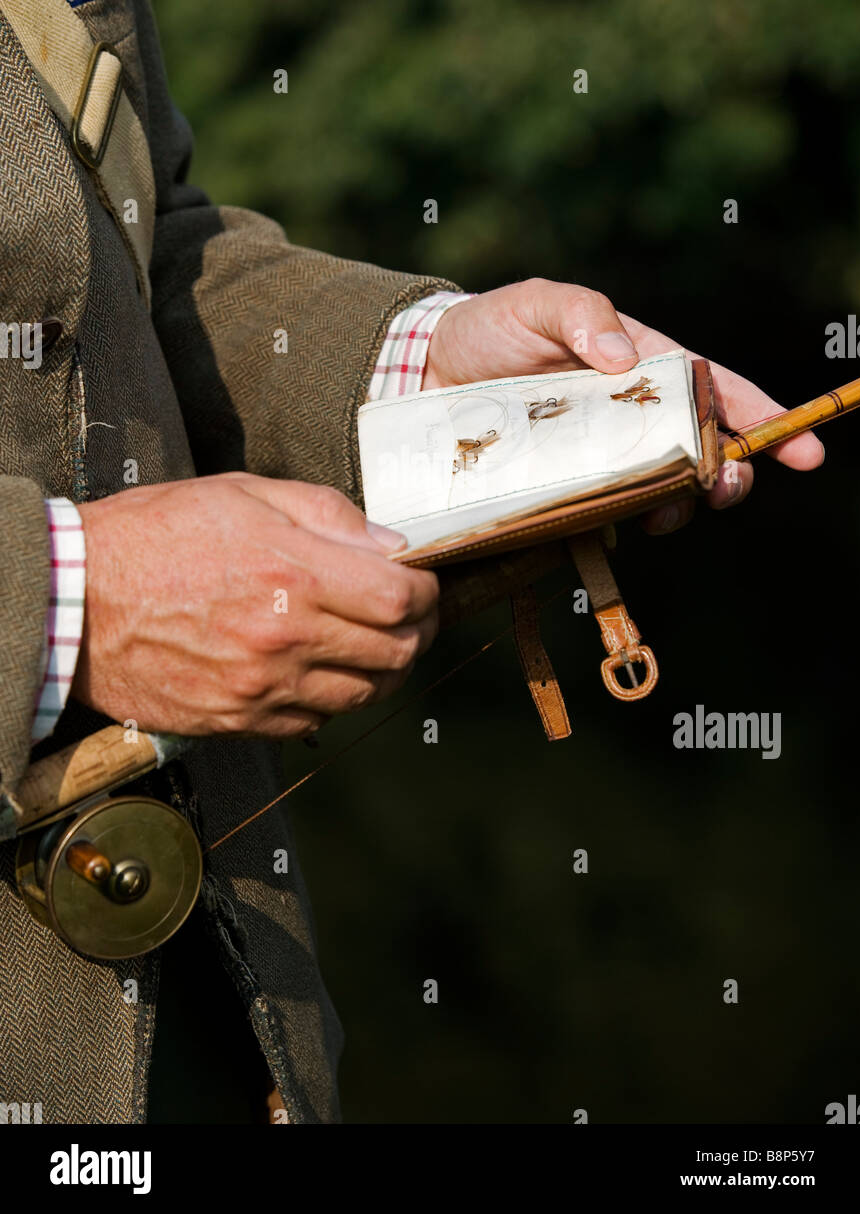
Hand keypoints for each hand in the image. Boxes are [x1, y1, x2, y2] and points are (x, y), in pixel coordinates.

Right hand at [71, 474, 438, 737]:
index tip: (421, 581)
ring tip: (368, 643)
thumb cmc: (155, 534)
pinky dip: (330, 699)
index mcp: (294, 572)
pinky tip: (318, 669)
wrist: (76, 598)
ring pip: (363, 695)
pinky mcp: (237, 720)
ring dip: (380, 669)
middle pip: (397, 652)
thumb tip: (391, 545)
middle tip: (411, 615)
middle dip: (417, 631)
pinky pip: (314, 722)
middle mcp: (285, 637)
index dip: (427, 589)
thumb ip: (328, 516)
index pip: (402, 597)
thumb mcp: (245, 493)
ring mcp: (262, 687)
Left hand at [422, 278, 823, 532]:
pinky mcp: (564, 494)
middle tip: (728, 486)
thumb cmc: (488, 329)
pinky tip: (618, 527)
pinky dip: (621, 528)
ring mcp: (599, 460)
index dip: (764, 419)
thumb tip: (621, 353)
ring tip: (672, 510)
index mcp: (640, 366)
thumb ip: (579, 313)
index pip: (715, 391)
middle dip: (730, 472)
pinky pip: (604, 519)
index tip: (803, 450)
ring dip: (681, 505)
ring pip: (663, 492)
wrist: (422, 374)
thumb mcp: (534, 303)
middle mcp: (629, 417)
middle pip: (702, 450)